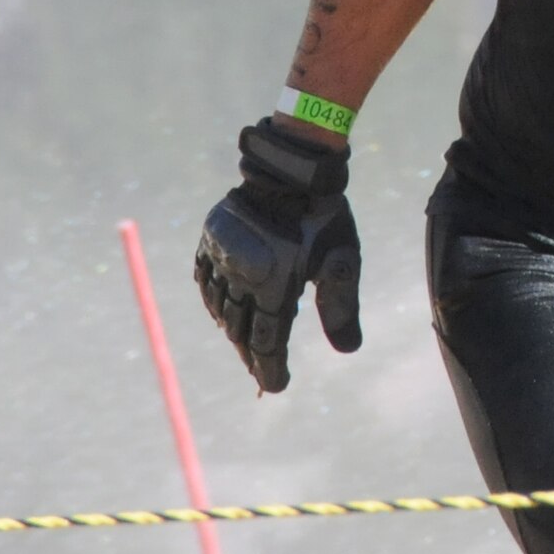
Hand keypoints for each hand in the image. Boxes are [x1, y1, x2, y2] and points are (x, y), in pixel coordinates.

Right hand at [194, 118, 362, 393]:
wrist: (294, 167)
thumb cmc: (324, 216)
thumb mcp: (341, 261)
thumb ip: (341, 307)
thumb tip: (349, 351)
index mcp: (274, 285)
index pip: (269, 340)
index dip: (272, 367)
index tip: (277, 386)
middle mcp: (241, 275)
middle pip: (242, 329)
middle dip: (252, 354)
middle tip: (262, 371)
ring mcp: (222, 256)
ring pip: (220, 307)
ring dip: (232, 329)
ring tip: (244, 344)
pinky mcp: (211, 238)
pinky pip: (204, 278)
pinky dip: (211, 299)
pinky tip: (219, 309)